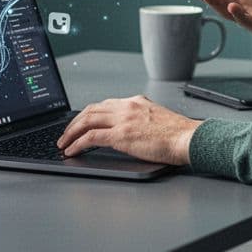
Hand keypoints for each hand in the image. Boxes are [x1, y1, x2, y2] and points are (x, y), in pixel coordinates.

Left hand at [57, 96, 199, 164]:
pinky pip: (91, 137)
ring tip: (63, 142)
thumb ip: (140, 119)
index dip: (88, 114)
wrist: (188, 138)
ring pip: (87, 120)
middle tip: (66, 133)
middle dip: (74, 122)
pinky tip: (72, 150)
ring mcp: (123, 119)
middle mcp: (127, 106)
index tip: (81, 123)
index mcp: (136, 101)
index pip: (104, 104)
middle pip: (91, 109)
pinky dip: (77, 143)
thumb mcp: (156, 118)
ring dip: (71, 132)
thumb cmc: (178, 134)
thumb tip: (129, 130)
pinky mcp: (121, 135)